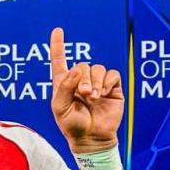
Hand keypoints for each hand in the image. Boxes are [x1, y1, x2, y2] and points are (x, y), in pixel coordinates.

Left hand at [49, 27, 124, 152]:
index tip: (57, 31)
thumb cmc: (71, 125)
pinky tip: (104, 95)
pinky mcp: (111, 88)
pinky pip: (112, 74)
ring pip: (98, 68)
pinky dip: (107, 83)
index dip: (58, 46)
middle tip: (84, 95)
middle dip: (83, 79)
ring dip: (95, 82)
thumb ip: (64, 86)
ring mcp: (96, 83)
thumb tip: (77, 69)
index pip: (59, 61)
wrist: (90, 138)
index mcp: (64, 84)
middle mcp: (80, 81)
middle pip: (82, 65)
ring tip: (93, 98)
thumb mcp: (59, 107)